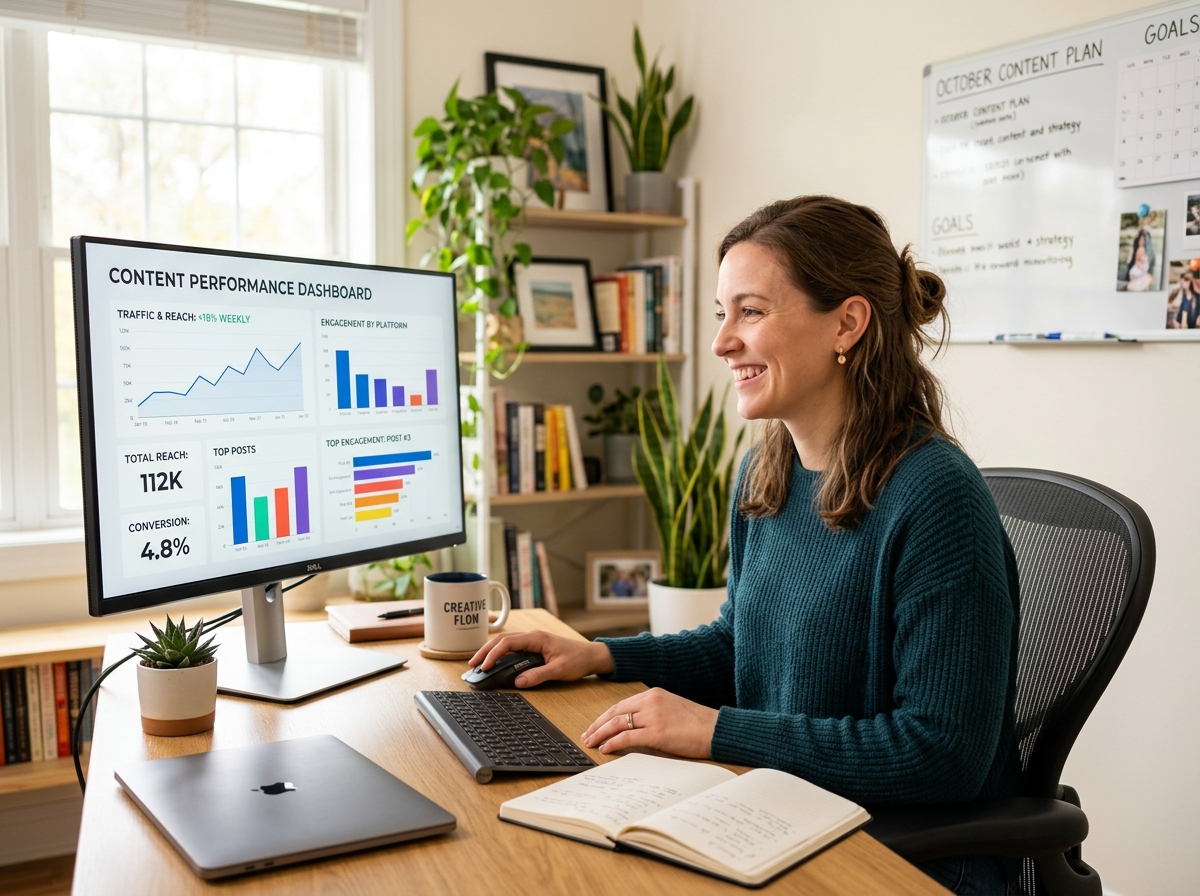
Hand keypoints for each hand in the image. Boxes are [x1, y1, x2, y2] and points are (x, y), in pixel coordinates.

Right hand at [467, 631, 613, 687]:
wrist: (592, 656)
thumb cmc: (578, 660)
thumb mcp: (559, 670)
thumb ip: (538, 675)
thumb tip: (518, 682)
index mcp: (536, 638)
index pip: (508, 643)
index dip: (493, 654)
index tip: (485, 667)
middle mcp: (532, 637)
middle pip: (502, 640)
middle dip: (485, 651)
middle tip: (472, 665)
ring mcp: (533, 641)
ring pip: (506, 643)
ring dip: (491, 652)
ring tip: (478, 664)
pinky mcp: (535, 647)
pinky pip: (513, 648)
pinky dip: (501, 654)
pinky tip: (495, 662)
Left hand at [582, 688, 717, 758]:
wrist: (716, 729)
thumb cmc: (698, 723)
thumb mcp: (672, 709)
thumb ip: (653, 712)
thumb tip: (634, 727)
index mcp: (654, 694)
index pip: (621, 705)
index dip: (605, 716)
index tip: (596, 725)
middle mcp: (651, 701)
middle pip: (615, 712)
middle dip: (598, 725)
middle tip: (587, 735)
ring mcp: (653, 716)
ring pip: (617, 724)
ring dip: (600, 734)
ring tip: (591, 743)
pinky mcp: (656, 732)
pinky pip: (627, 738)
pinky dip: (613, 743)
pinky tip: (605, 748)